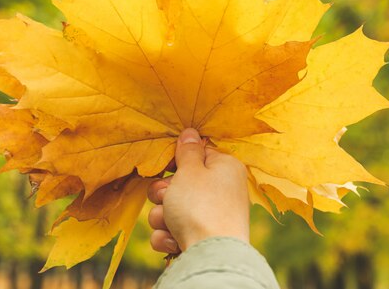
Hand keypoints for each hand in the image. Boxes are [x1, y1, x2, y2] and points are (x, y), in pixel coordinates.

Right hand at [147, 128, 249, 252]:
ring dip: (163, 216)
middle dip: (165, 193)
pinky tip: (174, 240)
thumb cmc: (201, 206)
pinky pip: (174, 231)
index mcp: (225, 169)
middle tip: (165, 197)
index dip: (177, 162)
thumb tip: (191, 132)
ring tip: (170, 223)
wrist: (210, 255)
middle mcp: (222, 191)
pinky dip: (169, 236)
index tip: (166, 167)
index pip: (197, 156)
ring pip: (172, 209)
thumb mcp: (190, 171)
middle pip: (180, 184)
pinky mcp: (200, 239)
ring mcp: (211, 217)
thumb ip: (187, 151)